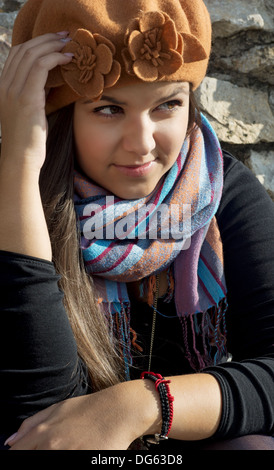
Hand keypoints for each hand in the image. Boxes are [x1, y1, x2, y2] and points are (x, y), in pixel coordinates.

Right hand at [0, 32, 72, 171]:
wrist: (21, 159)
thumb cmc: (28, 141)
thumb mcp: (30, 112)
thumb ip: (34, 95)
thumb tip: (47, 83)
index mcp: (3, 87)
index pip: (17, 55)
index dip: (37, 44)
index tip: (55, 41)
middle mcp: (4, 86)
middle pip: (24, 50)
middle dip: (46, 39)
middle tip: (65, 36)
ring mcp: (13, 91)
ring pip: (32, 55)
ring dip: (52, 45)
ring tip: (70, 44)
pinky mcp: (25, 98)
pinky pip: (40, 67)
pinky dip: (55, 58)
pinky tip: (68, 59)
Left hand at [5, 380, 160, 449]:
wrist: (119, 410)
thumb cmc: (88, 409)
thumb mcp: (57, 408)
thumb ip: (31, 424)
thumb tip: (9, 442)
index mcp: (43, 433)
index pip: (18, 453)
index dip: (18, 457)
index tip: (25, 455)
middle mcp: (53, 446)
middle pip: (32, 460)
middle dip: (37, 458)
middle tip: (58, 448)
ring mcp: (69, 455)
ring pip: (50, 464)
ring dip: (58, 455)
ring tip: (71, 447)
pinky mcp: (86, 461)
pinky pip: (70, 466)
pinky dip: (72, 458)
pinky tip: (80, 451)